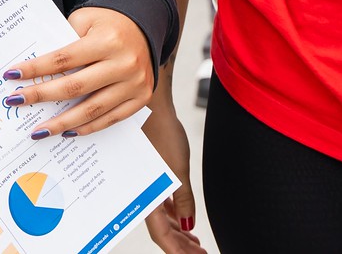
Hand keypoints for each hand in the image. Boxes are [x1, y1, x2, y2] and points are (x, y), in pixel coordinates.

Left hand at [8, 6, 153, 138]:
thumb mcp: (85, 20)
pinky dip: (87, 127)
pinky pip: (110, 119)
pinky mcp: (141, 98)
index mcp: (108, 40)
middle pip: (75, 87)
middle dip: (41, 96)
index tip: (12, 75)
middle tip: (15, 102)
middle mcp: (124, 63)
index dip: (36, 69)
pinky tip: (67, 131)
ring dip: (61, 122)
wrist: (144, 24)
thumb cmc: (107, 22)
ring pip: (92, 110)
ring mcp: (135, 83)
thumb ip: (64, 42)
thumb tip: (33, 70)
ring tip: (38, 130)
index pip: (64, 59)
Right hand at [142, 101, 203, 251]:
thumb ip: (183, 199)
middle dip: (181, 245)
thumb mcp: (178, 169)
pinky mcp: (151, 174)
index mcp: (145, 195)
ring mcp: (146, 184)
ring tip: (195, 243)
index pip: (162, 235)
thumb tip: (189, 226)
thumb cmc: (162, 132)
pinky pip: (161, 203)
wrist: (149, 102)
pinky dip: (174, 214)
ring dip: (178, 232)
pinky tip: (183, 220)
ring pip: (162, 218)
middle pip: (162, 230)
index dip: (177, 251)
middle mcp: (142, 192)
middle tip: (199, 253)